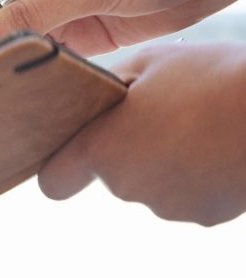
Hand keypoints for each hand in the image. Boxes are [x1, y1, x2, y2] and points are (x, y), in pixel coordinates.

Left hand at [38, 42, 245, 225]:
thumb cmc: (214, 76)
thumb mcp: (153, 61)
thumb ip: (111, 85)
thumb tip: (94, 95)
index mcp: (102, 148)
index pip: (54, 180)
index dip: (62, 167)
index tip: (77, 152)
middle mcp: (126, 186)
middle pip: (115, 174)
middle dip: (132, 148)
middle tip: (167, 113)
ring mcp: (168, 206)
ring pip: (156, 183)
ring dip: (170, 161)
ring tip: (202, 125)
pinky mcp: (207, 216)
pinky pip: (192, 194)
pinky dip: (202, 176)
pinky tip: (222, 146)